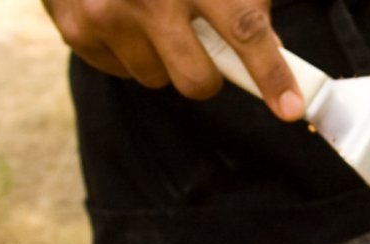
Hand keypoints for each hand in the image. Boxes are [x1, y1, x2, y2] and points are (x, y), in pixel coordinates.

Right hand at [42, 0, 305, 120]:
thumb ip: (244, 0)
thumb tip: (271, 50)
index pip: (243, 30)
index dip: (271, 74)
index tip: (291, 107)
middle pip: (197, 80)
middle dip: (209, 74)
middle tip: (203, 43)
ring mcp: (108, 15)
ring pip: (157, 79)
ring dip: (163, 57)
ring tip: (153, 14)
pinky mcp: (78, 30)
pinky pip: (121, 71)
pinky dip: (130, 50)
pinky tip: (125, 16)